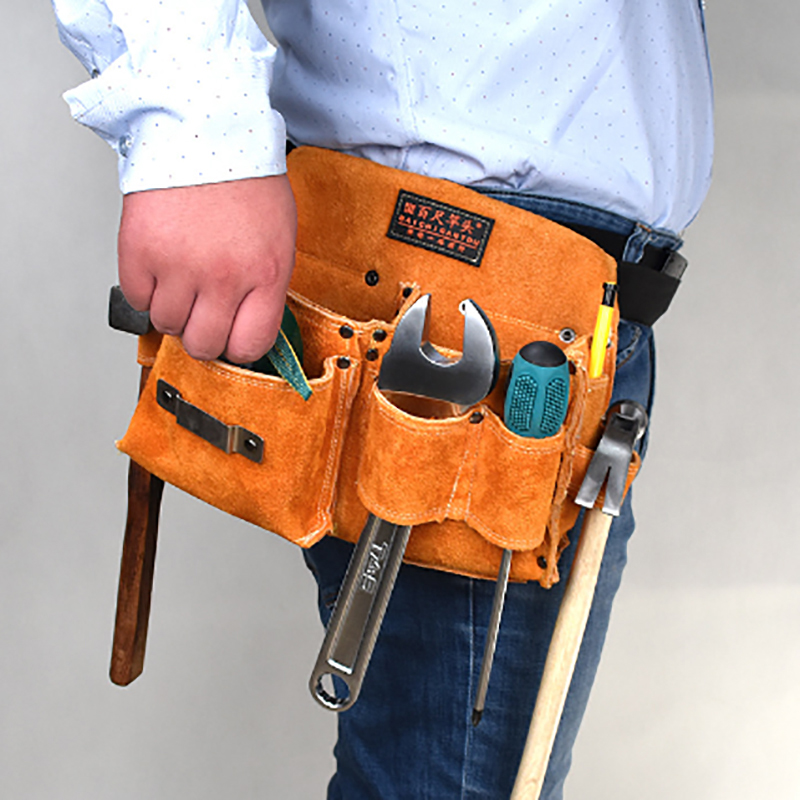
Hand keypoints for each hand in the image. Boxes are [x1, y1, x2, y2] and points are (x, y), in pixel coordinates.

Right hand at [118, 175, 296, 362]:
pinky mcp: (140, 251)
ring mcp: (179, 266)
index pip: (250, 346)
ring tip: (182, 280)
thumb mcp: (279, 238)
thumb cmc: (246, 179)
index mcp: (265, 274)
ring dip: (173, 310)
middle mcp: (223, 276)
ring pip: (167, 325)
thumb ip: (266, 287)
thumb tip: (250, 325)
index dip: (239, 346)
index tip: (232, 337)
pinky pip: (137, 298)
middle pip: (204, 345)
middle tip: (202, 314)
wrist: (204, 128)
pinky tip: (161, 266)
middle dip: (203, 334)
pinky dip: (146, 289)